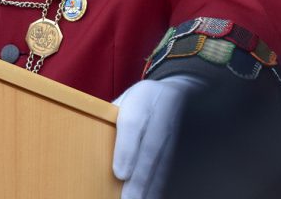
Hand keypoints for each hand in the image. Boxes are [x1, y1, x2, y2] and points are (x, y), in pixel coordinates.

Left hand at [112, 75, 202, 198]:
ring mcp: (180, 128)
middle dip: (140, 178)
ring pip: (166, 162)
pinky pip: (175, 166)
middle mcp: (165, 111)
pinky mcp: (188, 143)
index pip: (133, 124)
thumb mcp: (125, 100)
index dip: (127, 150)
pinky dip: (164, 184)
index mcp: (143, 96)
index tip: (120, 174)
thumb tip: (92, 145)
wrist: (179, 92)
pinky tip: (153, 195)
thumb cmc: (142, 101)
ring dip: (153, 186)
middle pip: (152, 149)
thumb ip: (110, 119)